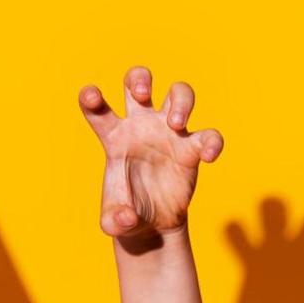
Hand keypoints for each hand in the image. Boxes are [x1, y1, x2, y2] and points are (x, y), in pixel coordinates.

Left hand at [79, 67, 224, 245]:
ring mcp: (169, 133)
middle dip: (139, 79)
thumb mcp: (114, 222)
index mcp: (114, 138)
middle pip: (138, 83)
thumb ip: (114, 220)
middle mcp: (140, 127)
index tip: (90, 94)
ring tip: (175, 123)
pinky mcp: (192, 149)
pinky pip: (209, 135)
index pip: (99, 110)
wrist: (153, 223)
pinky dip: (213, 141)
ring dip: (180, 101)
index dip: (91, 98)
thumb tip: (126, 217)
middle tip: (142, 94)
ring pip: (179, 94)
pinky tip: (209, 156)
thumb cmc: (127, 212)